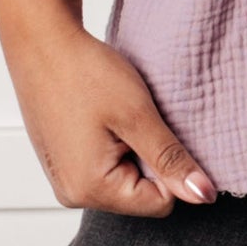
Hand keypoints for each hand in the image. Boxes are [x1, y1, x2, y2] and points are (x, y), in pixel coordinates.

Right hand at [0, 9, 217, 215]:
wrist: (42, 42)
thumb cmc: (86, 74)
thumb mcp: (138, 114)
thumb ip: (171, 159)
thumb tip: (204, 196)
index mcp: (91, 191)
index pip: (159, 202)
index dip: (171, 165)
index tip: (160, 127)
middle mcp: (73, 194)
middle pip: (140, 192)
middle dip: (150, 155)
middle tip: (138, 116)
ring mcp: (65, 178)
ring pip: (125, 176)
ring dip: (134, 146)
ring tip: (120, 112)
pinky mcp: (64, 161)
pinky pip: (105, 164)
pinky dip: (116, 140)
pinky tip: (107, 112)